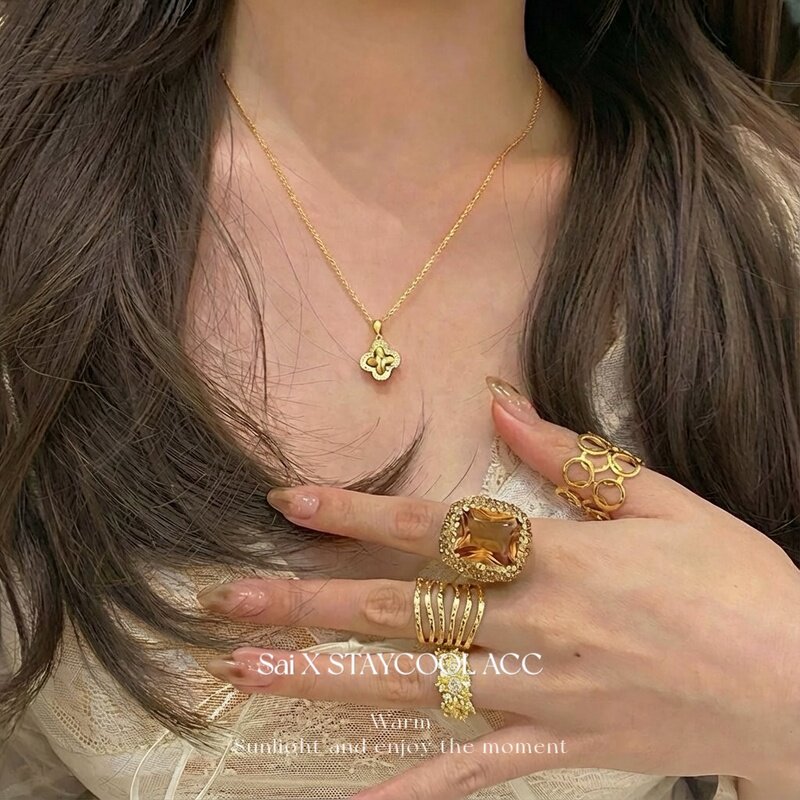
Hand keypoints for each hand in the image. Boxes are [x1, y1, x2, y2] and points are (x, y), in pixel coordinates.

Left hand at [198, 377, 799, 798]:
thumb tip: (501, 405)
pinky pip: (476, 774)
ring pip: (416, 688)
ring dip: (327, 683)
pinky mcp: (562, 745)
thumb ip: (571, 457)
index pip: (434, 530)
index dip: (356, 515)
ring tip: (253, 679)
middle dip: (310, 606)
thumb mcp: (662, 501)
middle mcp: (536, 625)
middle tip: (233, 606)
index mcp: (560, 556)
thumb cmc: (739, 583)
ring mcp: (543, 692)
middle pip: (401, 611)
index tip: (288, 504)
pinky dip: (414, 791)